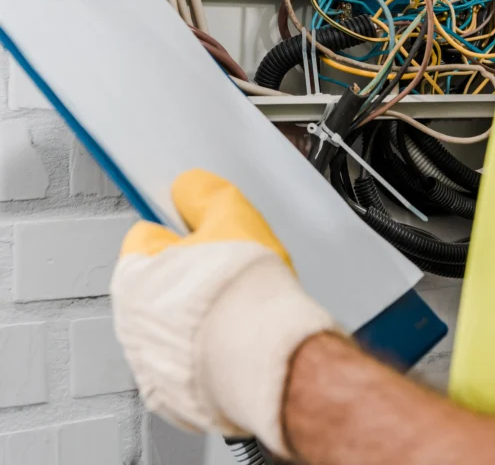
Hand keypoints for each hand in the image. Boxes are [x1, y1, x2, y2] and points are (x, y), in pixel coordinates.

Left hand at [111, 169, 336, 456]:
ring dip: (196, 315)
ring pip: (172, 324)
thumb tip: (188, 189)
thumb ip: (202, 194)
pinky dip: (204, 352)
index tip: (201, 232)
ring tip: (235, 307)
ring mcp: (147, 364)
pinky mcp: (171, 397)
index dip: (183, 229)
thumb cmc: (245, 294)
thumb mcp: (231, 215)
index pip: (148, 234)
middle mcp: (130, 322)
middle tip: (226, 270)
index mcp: (134, 274)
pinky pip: (184, 362)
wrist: (272, 360)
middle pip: (160, 280)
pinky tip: (232, 340)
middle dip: (189, 274)